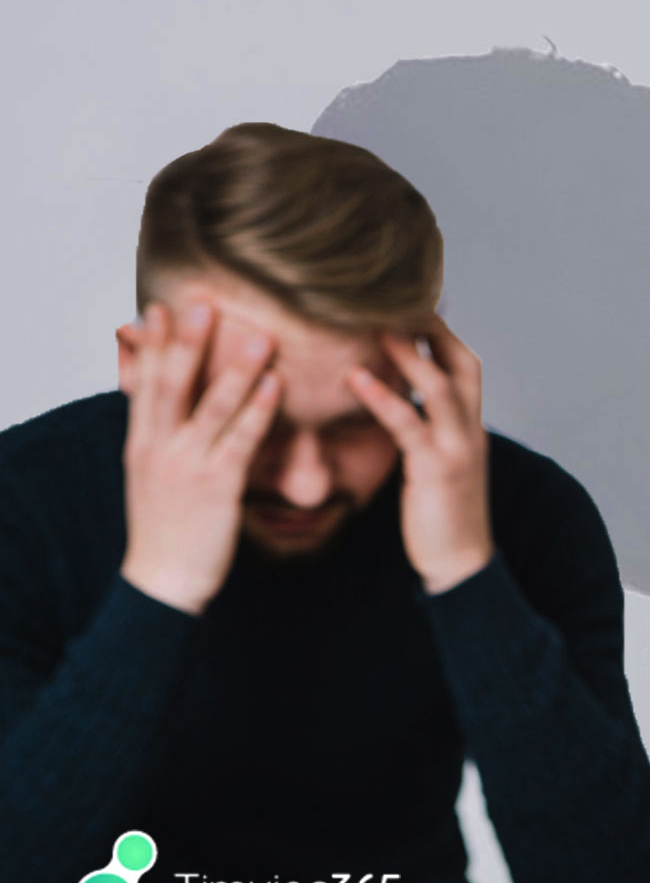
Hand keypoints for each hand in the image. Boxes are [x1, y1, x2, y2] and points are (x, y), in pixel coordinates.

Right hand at [119, 301, 281, 615]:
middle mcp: (158, 448)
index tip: (161, 307)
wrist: (163, 581)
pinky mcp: (217, 486)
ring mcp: (187, 466)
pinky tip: (275, 383)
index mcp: (141, 443)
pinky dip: (258, 408)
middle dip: (188, 341)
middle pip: (172, 384)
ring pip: (211, 406)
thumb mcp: (150, 475)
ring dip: (234, 366)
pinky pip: (241, 439)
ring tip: (256, 332)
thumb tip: (161, 408)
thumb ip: (158, 437)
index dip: (154, 345)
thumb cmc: (165, 528)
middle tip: (205, 301)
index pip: (145, 383)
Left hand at [345, 315, 492, 593]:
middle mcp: (471, 429)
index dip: (439, 331)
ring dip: (409, 353)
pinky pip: (410, 425)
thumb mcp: (436, 462)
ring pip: (442, 386)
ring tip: (375, 325)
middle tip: (394, 300)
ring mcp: (459, 448)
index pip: (464, 363)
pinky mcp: (438, 469)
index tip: (408, 305)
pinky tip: (354, 380)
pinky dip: (384, 398)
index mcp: (470, 426)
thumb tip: (401, 404)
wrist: (460, 562)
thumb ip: (425, 430)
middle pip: (462, 362)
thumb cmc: (440, 514)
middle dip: (433, 328)